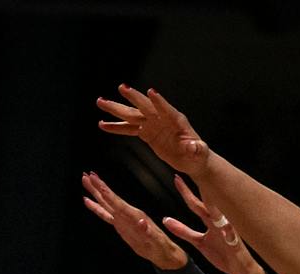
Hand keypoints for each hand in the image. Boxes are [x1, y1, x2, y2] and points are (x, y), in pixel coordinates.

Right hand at [81, 171, 186, 270]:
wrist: (164, 253)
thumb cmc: (161, 248)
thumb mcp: (156, 241)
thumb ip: (148, 232)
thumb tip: (141, 222)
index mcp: (134, 216)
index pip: (116, 201)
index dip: (105, 190)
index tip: (95, 179)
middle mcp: (128, 215)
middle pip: (109, 199)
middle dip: (97, 187)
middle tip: (85, 175)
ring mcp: (123, 220)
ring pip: (106, 204)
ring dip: (96, 193)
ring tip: (85, 182)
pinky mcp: (121, 225)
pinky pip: (106, 215)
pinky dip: (97, 208)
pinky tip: (88, 202)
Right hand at [95, 84, 210, 175]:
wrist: (193, 159)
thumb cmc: (198, 155)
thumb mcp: (199, 153)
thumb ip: (195, 149)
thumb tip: (192, 147)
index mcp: (176, 120)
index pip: (166, 109)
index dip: (159, 101)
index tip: (150, 91)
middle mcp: (162, 118)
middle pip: (145, 107)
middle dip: (132, 98)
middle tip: (120, 88)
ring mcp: (153, 124)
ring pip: (132, 115)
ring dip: (117, 109)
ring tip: (100, 102)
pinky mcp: (147, 133)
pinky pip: (129, 129)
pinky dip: (116, 128)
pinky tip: (103, 124)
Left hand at [160, 174, 266, 273]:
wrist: (240, 269)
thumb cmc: (222, 253)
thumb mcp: (199, 242)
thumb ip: (183, 231)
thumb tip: (166, 220)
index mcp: (211, 219)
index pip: (196, 203)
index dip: (186, 192)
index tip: (176, 178)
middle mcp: (221, 220)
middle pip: (207, 202)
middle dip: (199, 188)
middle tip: (188, 174)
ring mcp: (229, 230)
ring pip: (221, 213)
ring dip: (215, 202)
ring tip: (207, 188)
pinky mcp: (236, 242)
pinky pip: (232, 235)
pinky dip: (229, 230)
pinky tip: (225, 226)